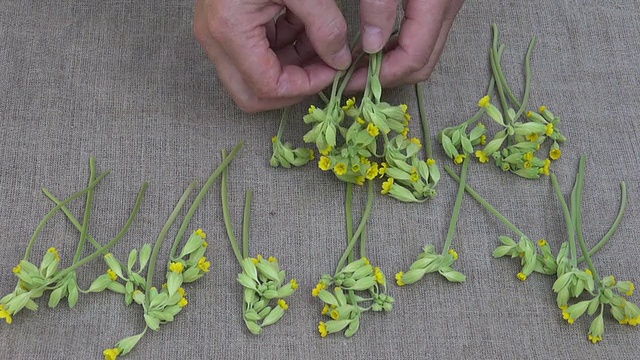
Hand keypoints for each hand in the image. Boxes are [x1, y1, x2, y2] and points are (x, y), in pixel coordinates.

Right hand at [194, 0, 351, 112]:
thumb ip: (325, 27)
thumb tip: (339, 62)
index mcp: (230, 30)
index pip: (267, 87)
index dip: (305, 85)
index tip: (334, 70)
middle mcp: (215, 39)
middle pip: (251, 96)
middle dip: (293, 89)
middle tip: (323, 71)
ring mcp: (217, 35)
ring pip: (254, 79)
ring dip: (290, 69)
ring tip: (320, 43)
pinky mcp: (226, 26)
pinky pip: (254, 57)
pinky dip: (283, 51)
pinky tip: (305, 29)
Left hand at [346, 0, 464, 90]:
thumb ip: (379, 7)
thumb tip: (371, 47)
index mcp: (437, 3)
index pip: (414, 58)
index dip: (380, 76)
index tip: (349, 81)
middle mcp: (448, 10)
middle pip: (422, 63)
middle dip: (386, 78)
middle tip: (352, 80)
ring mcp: (446, 8)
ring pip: (424, 54)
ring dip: (391, 66)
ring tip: (357, 67)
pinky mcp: (438, 5)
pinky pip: (421, 39)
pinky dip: (397, 50)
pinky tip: (372, 48)